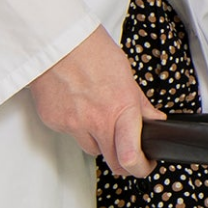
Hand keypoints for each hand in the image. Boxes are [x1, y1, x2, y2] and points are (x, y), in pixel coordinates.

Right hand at [29, 28, 161, 176]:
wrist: (54, 40)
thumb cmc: (89, 49)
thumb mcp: (125, 74)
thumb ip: (139, 103)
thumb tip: (153, 119)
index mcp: (121, 108)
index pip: (131, 156)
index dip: (141, 167)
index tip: (145, 164)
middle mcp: (96, 120)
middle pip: (112, 161)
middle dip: (122, 159)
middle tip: (127, 150)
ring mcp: (73, 124)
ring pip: (91, 148)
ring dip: (98, 140)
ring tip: (96, 113)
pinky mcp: (54, 122)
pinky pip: (70, 134)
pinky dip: (77, 126)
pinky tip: (77, 104)